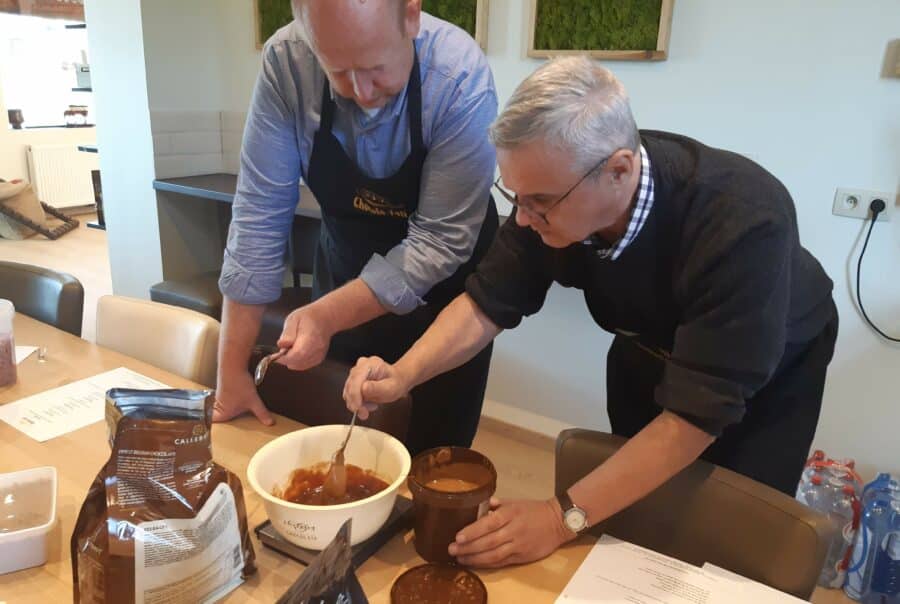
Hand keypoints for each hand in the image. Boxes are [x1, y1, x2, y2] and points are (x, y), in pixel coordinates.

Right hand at [213, 367, 273, 424]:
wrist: (232, 366)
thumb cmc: (239, 385)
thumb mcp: (254, 401)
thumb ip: (262, 413)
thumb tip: (270, 423)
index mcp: (224, 412)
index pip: (212, 420)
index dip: (211, 423)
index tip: (215, 427)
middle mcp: (219, 404)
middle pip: (216, 412)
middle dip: (221, 415)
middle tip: (229, 418)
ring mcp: (220, 393)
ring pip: (221, 402)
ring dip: (227, 404)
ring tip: (236, 406)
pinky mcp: (224, 385)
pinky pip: (226, 394)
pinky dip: (231, 395)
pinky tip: (238, 393)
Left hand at [277, 305, 332, 370]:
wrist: (324, 319)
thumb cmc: (307, 318)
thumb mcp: (293, 319)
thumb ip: (287, 333)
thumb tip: (281, 345)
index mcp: (310, 337)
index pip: (297, 354)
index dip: (283, 358)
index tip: (274, 356)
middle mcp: (317, 348)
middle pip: (297, 362)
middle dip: (285, 358)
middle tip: (283, 348)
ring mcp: (319, 355)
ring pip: (298, 366)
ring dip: (290, 360)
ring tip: (291, 347)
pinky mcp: (318, 359)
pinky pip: (302, 365)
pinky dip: (296, 361)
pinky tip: (296, 351)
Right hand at [342, 356, 411, 419]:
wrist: (396, 381)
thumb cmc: (395, 383)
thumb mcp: (391, 387)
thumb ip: (378, 388)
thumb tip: (363, 388)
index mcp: (371, 364)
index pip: (356, 378)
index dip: (355, 394)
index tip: (358, 408)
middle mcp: (360, 366)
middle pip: (350, 385)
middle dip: (355, 402)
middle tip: (364, 414)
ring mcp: (355, 373)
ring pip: (348, 391)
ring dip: (356, 404)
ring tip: (371, 406)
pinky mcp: (352, 381)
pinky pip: (349, 395)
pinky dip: (356, 403)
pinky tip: (367, 404)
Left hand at [448, 497, 576, 567]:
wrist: (558, 521)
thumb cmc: (534, 510)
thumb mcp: (515, 502)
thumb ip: (497, 504)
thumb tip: (480, 505)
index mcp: (511, 513)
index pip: (489, 523)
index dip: (473, 531)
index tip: (458, 536)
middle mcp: (514, 530)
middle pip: (488, 541)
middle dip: (468, 547)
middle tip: (452, 549)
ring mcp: (519, 545)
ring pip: (494, 555)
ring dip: (475, 558)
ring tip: (460, 558)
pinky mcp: (522, 557)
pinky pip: (502, 562)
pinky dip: (487, 564)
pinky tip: (476, 563)